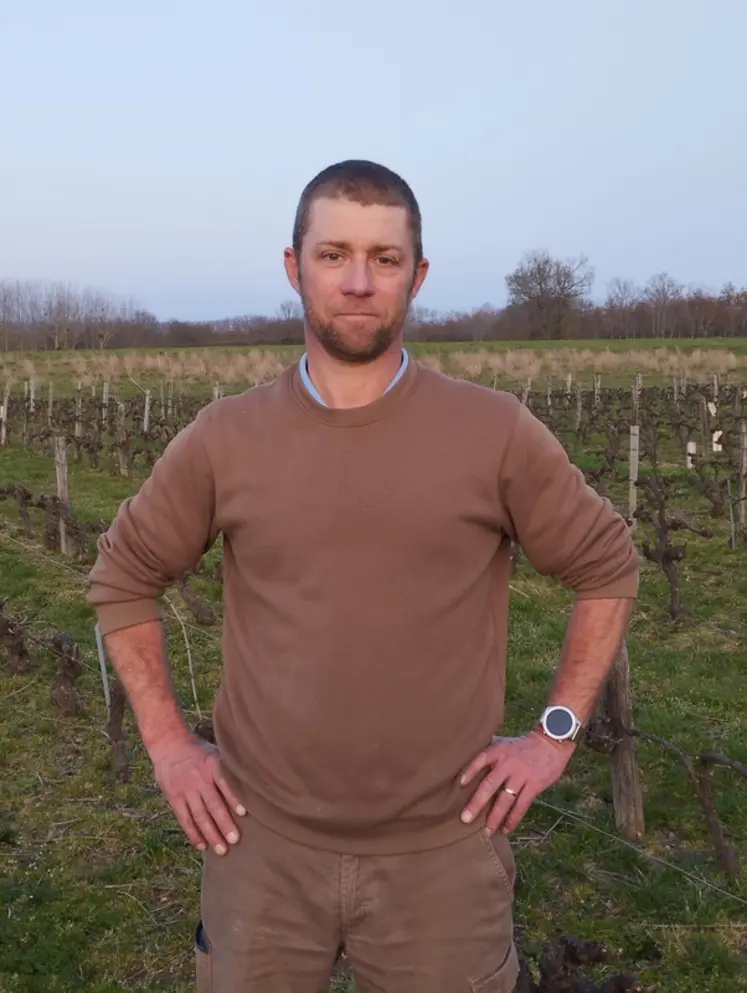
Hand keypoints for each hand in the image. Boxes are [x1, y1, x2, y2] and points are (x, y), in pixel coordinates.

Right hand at [150, 734, 246, 854]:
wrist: (168, 744)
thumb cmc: (199, 751)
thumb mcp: (214, 752)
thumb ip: (227, 768)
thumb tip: (250, 783)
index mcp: (211, 765)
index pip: (224, 783)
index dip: (234, 798)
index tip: (244, 813)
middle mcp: (198, 779)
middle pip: (213, 804)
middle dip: (224, 823)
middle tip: (235, 840)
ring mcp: (185, 790)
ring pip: (199, 816)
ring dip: (211, 834)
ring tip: (221, 849)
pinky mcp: (174, 798)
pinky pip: (184, 819)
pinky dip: (193, 833)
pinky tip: (202, 845)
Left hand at [459, 730, 574, 835]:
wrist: (550, 744)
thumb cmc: (522, 746)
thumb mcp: (504, 743)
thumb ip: (489, 752)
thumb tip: (466, 759)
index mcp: (498, 751)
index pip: (481, 759)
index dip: (470, 771)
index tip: (461, 784)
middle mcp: (507, 763)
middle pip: (489, 785)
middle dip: (477, 803)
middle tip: (465, 819)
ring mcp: (521, 775)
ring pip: (505, 799)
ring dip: (495, 816)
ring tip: (486, 831)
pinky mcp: (534, 785)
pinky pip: (522, 805)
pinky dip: (513, 818)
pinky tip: (506, 829)